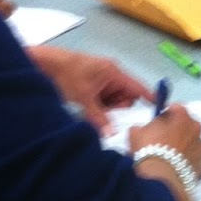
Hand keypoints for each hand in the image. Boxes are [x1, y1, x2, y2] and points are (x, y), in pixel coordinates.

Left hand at [29, 46, 153, 133]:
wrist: (42, 65)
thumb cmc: (66, 75)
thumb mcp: (83, 98)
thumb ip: (98, 117)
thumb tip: (110, 135)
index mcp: (114, 73)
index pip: (138, 88)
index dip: (149, 100)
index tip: (158, 113)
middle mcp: (111, 76)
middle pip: (126, 98)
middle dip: (119, 110)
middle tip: (106, 116)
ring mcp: (101, 82)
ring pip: (113, 102)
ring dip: (106, 111)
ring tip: (92, 113)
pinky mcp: (92, 87)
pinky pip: (103, 102)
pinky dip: (98, 109)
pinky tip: (89, 112)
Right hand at [130, 104, 200, 179]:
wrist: (160, 178)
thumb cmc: (148, 150)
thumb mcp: (135, 134)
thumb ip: (141, 127)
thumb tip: (141, 130)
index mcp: (181, 115)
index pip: (176, 108)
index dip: (167, 115)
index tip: (160, 123)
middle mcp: (196, 128)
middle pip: (187, 125)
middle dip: (178, 130)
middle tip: (164, 141)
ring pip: (193, 143)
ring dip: (184, 146)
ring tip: (170, 157)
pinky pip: (195, 159)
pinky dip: (188, 161)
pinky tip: (176, 168)